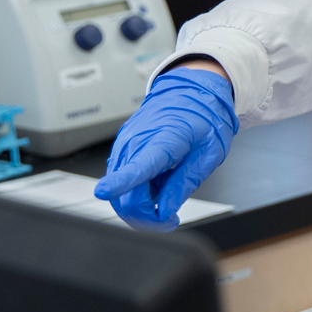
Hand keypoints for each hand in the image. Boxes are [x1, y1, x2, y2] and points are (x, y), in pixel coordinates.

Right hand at [93, 68, 237, 230]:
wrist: (190, 91)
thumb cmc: (203, 117)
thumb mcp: (209, 153)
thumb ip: (185, 183)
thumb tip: (166, 211)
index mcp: (163, 141)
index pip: (138, 166)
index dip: (119, 183)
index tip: (103, 192)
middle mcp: (136, 143)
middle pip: (126, 194)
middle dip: (145, 217)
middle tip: (170, 220)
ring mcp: (125, 145)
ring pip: (120, 192)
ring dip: (140, 207)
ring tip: (167, 198)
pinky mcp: (122, 149)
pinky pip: (122, 180)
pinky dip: (136, 192)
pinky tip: (155, 187)